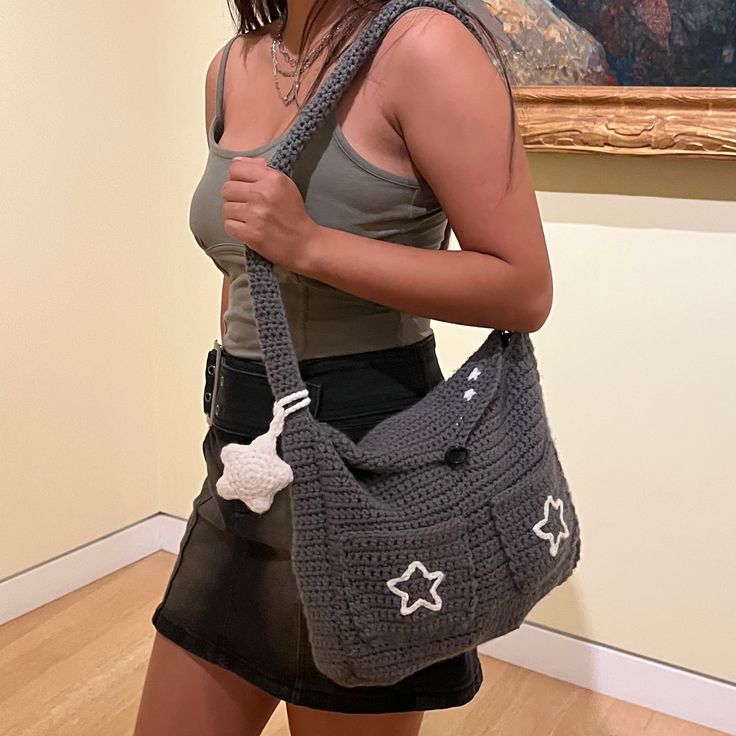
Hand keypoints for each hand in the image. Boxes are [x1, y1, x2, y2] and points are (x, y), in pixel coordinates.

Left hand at [221, 156, 319, 271]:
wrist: (304, 243)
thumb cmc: (293, 213)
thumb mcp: (284, 184)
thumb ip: (261, 169)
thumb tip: (236, 161)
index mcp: (272, 178)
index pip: (235, 169)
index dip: (237, 178)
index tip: (245, 187)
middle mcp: (262, 194)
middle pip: (227, 188)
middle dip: (234, 197)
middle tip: (246, 205)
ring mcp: (255, 215)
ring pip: (226, 208)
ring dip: (235, 214)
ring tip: (248, 218)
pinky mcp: (251, 235)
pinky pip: (228, 226)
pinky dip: (236, 229)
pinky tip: (248, 229)